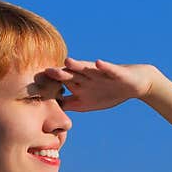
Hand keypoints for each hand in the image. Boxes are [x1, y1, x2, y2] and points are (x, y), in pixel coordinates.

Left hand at [44, 57, 158, 111]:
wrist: (134, 85)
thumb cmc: (109, 92)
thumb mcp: (88, 102)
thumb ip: (70, 104)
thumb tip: (51, 110)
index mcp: (80, 83)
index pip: (62, 83)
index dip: (51, 85)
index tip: (37, 87)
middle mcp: (87, 76)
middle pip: (71, 74)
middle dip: (59, 73)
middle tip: (45, 72)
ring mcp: (100, 73)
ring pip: (87, 69)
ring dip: (78, 65)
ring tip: (68, 62)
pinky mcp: (115, 72)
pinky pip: (109, 69)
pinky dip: (104, 66)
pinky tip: (99, 63)